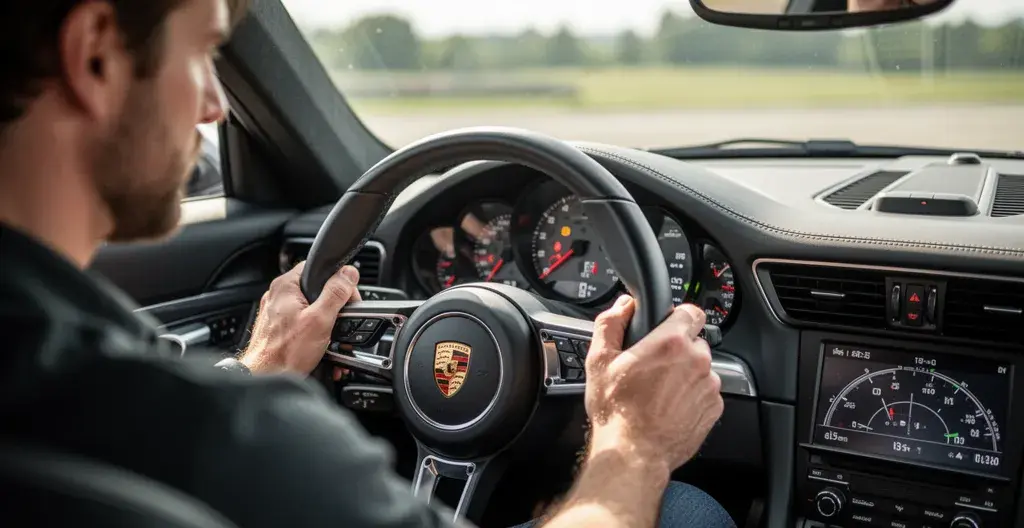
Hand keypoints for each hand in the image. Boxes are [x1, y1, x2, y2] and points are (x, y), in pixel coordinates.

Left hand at [241, 262, 360, 374]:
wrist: (268, 378)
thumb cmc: (286, 353)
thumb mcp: (320, 320)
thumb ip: (336, 293)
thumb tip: (348, 274)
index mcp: (285, 286)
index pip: (317, 268)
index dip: (338, 280)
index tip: (347, 297)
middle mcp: (278, 296)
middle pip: (316, 290)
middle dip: (333, 307)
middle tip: (341, 322)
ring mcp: (276, 312)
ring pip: (310, 308)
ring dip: (325, 323)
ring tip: (330, 338)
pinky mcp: (278, 328)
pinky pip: (302, 323)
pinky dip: (314, 333)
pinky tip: (321, 346)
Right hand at [584, 295, 722, 472]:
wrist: (633, 453)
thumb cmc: (616, 411)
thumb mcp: (599, 361)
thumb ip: (611, 324)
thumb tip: (624, 305)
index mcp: (671, 343)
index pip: (692, 311)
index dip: (678, 316)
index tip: (666, 327)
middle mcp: (697, 361)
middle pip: (695, 341)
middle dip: (677, 349)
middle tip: (654, 366)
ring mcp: (709, 386)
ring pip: (701, 367)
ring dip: (685, 373)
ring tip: (659, 391)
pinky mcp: (714, 408)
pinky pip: (705, 392)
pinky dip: (691, 395)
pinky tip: (669, 406)